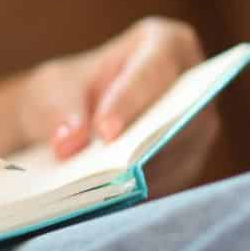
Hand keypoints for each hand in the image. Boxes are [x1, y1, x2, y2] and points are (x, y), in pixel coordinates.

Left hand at [17, 17, 220, 196]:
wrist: (69, 120)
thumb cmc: (66, 92)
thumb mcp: (52, 90)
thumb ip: (60, 111)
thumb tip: (68, 144)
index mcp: (165, 44)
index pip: (153, 72)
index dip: (130, 102)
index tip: (104, 132)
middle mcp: (194, 83)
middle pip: (180, 115)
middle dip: (145, 144)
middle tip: (112, 173)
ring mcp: (197, 125)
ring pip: (181, 152)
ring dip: (146, 175)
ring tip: (108, 196)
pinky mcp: (187, 161)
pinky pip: (173, 180)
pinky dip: (144, 193)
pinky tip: (114, 206)